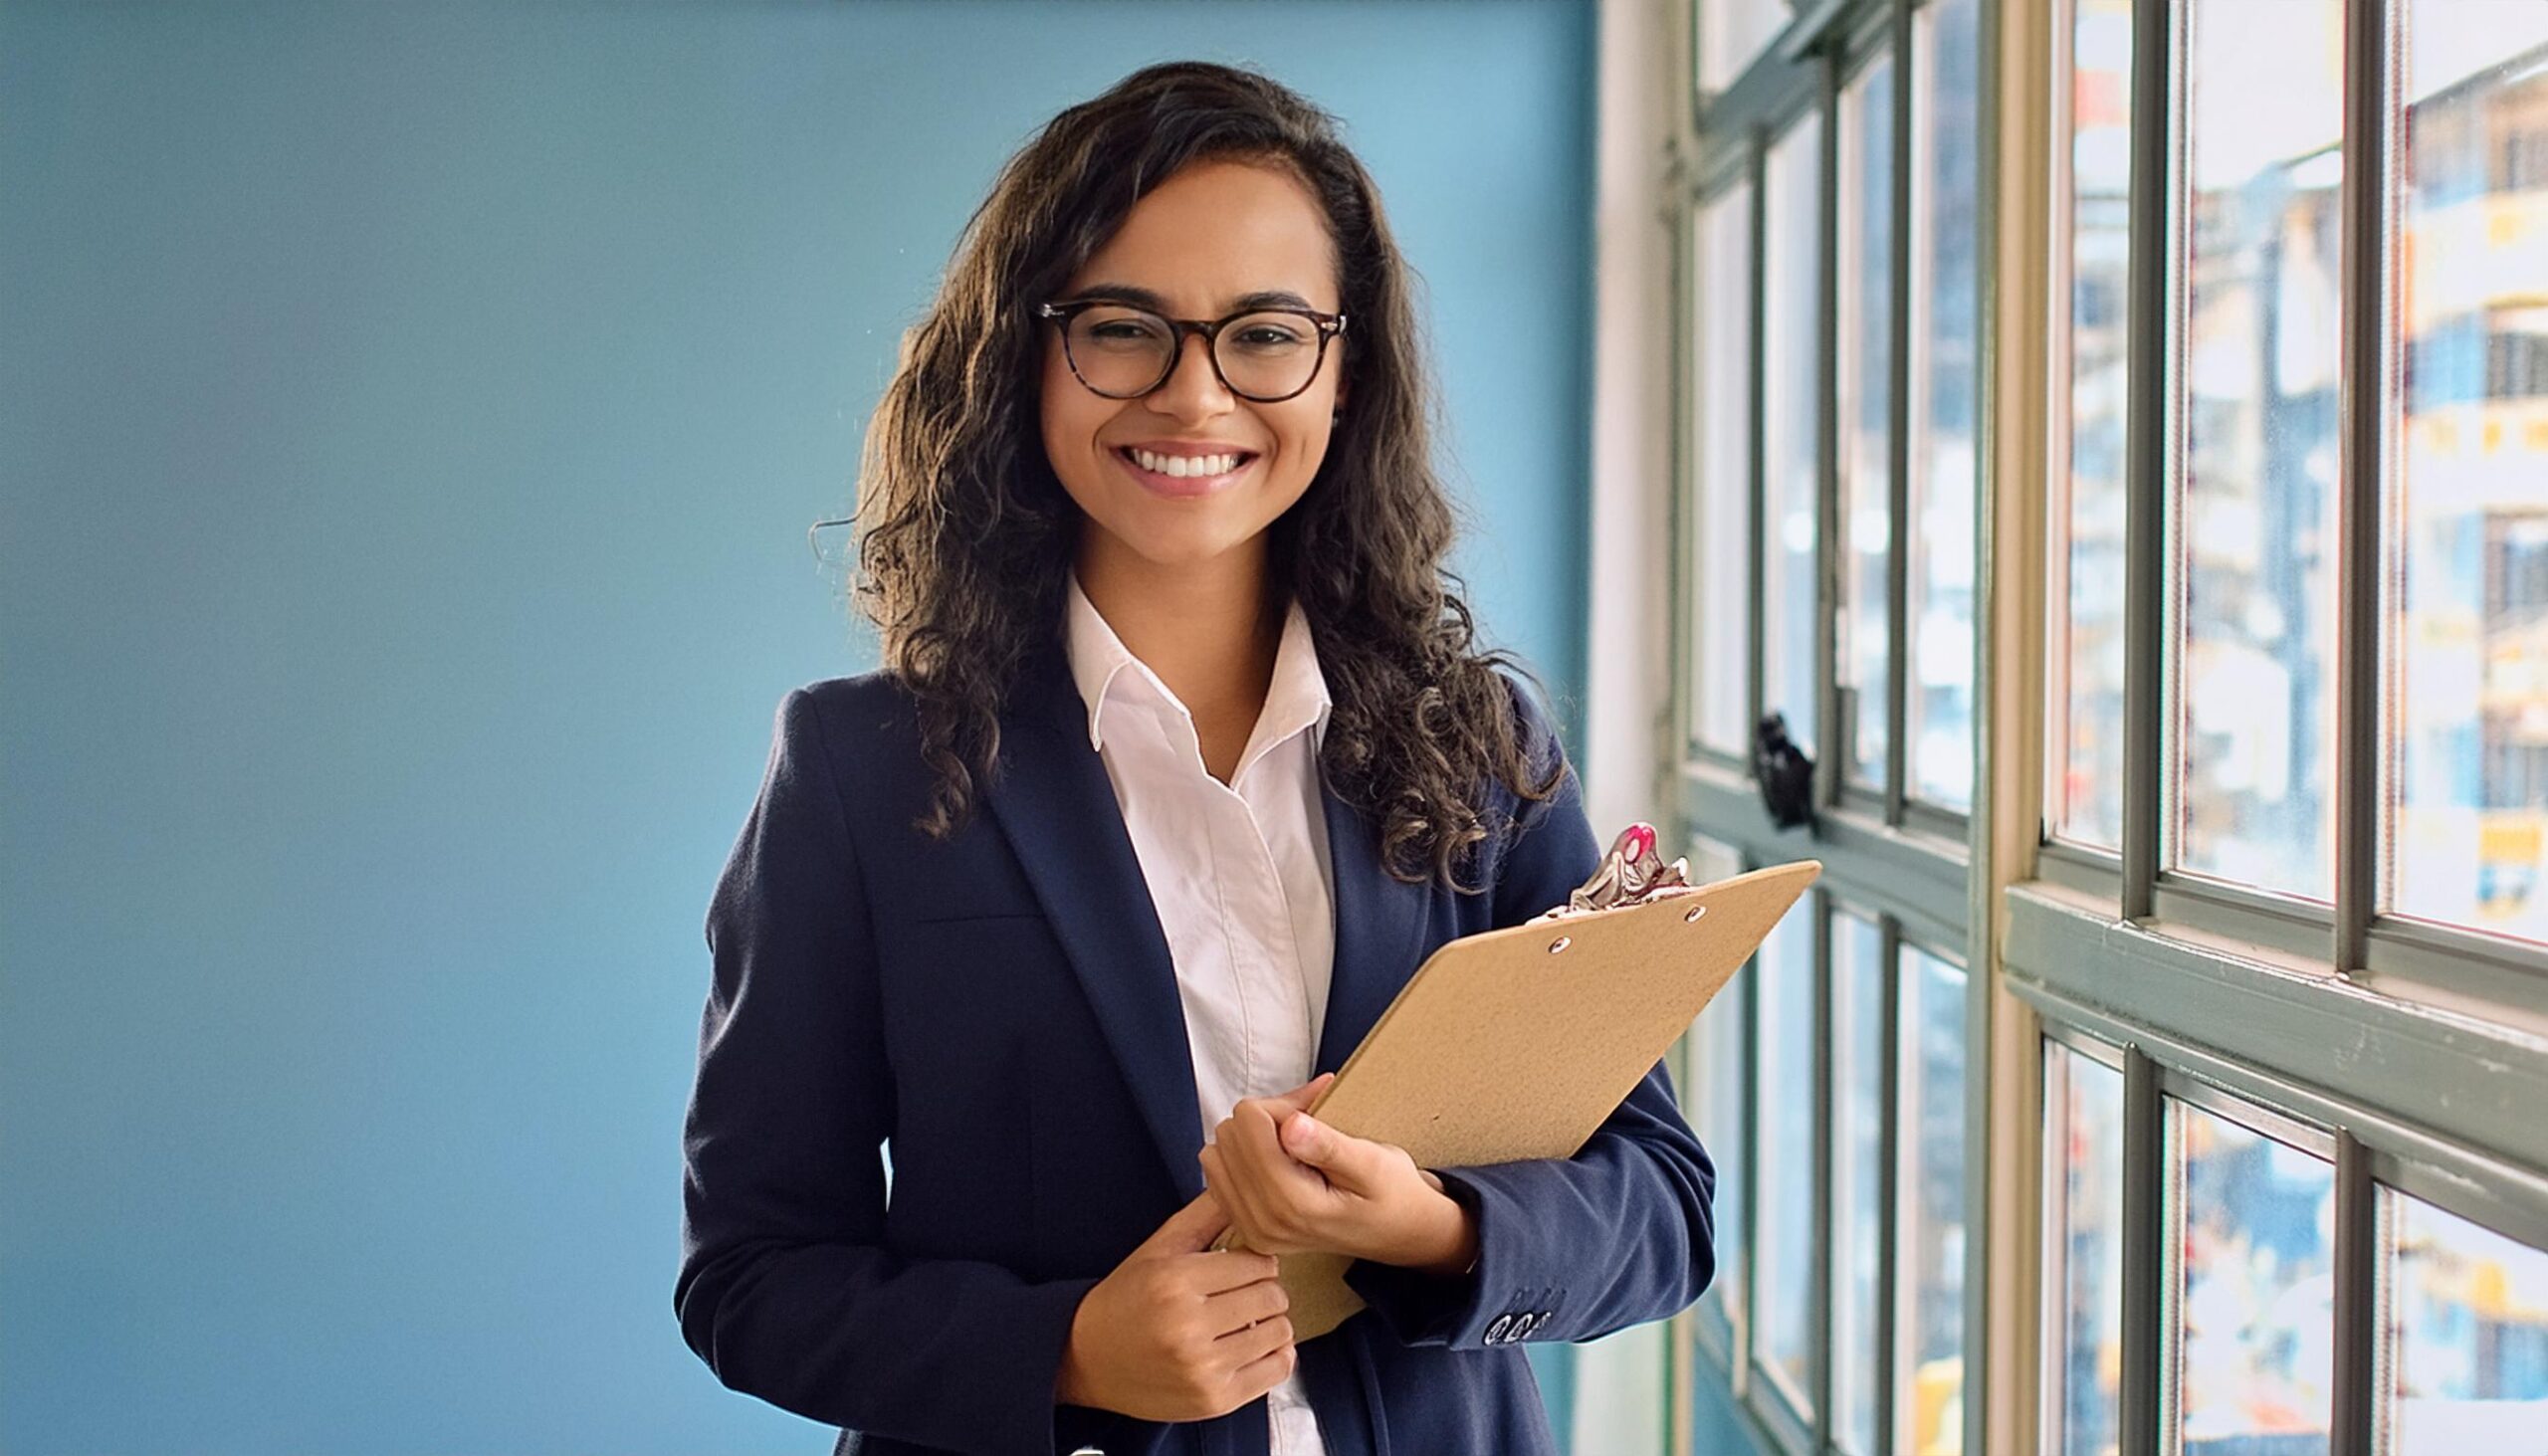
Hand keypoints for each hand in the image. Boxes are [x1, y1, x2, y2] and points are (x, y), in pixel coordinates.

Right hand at [1054, 1189, 1296, 1420]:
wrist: (1086, 1359)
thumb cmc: (1126, 1299)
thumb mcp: (1158, 1247)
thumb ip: (1204, 1215)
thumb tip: (1242, 1182)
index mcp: (1176, 1281)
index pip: (1257, 1261)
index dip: (1253, 1261)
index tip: (1239, 1267)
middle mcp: (1189, 1326)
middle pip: (1272, 1295)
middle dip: (1264, 1290)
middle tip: (1242, 1294)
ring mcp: (1203, 1369)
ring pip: (1280, 1331)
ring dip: (1270, 1323)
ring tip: (1244, 1321)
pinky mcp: (1215, 1400)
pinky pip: (1277, 1370)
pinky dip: (1274, 1355)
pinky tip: (1250, 1347)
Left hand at [1199, 1073, 1477, 1274]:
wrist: (1399, 1233)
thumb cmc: (1391, 1192)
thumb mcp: (1373, 1162)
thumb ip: (1328, 1146)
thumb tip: (1290, 1125)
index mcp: (1293, 1204)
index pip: (1250, 1121)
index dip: (1283, 1106)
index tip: (1313, 1117)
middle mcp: (1263, 1222)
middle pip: (1231, 1132)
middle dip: (1267, 1120)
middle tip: (1308, 1129)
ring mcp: (1251, 1229)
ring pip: (1218, 1149)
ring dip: (1253, 1137)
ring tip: (1294, 1147)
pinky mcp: (1245, 1228)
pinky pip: (1218, 1173)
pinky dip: (1245, 1157)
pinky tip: (1280, 1163)